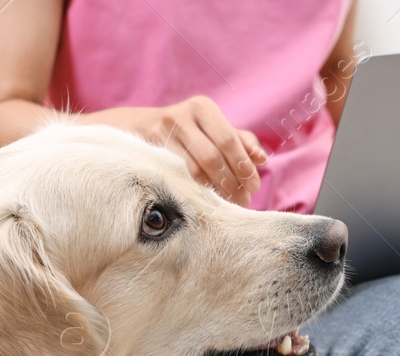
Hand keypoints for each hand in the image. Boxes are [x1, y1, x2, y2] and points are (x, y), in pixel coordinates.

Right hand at [109, 97, 267, 205]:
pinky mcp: (149, 152)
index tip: (254, 186)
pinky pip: (177, 178)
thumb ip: (240, 141)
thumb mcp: (213, 129)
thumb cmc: (188, 132)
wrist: (138, 129)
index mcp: (203, 108)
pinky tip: (206, 201)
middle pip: (213, 157)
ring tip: (228, 204)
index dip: (243, 165)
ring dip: (215, 191)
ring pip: (194, 171)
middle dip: (232, 182)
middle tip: (244, 200)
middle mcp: (182, 116)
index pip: (229, 140)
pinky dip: (195, 192)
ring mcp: (162, 134)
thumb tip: (261, 159)